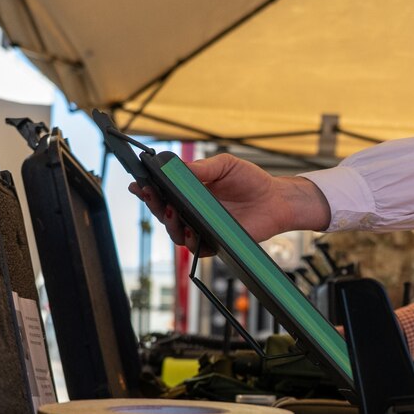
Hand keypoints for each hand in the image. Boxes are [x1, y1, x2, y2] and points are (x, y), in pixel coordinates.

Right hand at [128, 153, 330, 246]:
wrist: (275, 199)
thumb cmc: (251, 181)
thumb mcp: (225, 165)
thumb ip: (202, 168)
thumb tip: (177, 168)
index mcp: (190, 192)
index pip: (163, 193)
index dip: (147, 190)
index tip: (137, 184)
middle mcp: (192, 212)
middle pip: (163, 213)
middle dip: (153, 204)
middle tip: (150, 193)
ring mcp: (202, 228)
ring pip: (176, 232)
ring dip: (169, 222)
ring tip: (170, 210)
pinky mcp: (215, 243)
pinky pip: (197, 247)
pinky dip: (191, 241)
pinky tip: (191, 231)